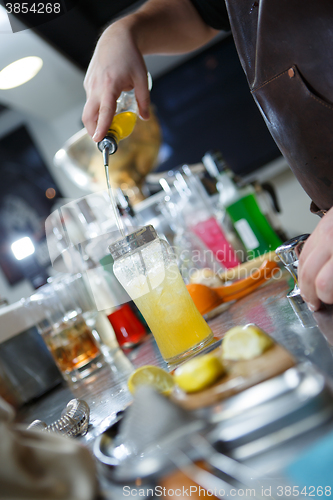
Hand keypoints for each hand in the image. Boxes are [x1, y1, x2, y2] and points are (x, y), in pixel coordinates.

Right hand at [82, 21, 149, 141]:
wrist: (116, 38)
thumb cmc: (130, 57)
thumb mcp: (142, 79)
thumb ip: (144, 100)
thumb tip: (145, 118)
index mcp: (110, 86)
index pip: (104, 112)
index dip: (101, 127)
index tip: (98, 140)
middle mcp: (96, 86)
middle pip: (88, 116)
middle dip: (93, 131)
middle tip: (104, 139)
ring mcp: (90, 84)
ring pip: (89, 110)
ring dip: (96, 120)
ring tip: (110, 124)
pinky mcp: (88, 83)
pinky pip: (90, 101)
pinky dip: (97, 109)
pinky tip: (109, 106)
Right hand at [298, 206, 332, 309]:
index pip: (324, 283)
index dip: (325, 298)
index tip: (329, 302)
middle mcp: (331, 238)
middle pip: (308, 274)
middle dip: (310, 294)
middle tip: (316, 304)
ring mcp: (324, 229)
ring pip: (302, 262)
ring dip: (303, 281)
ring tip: (309, 293)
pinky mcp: (322, 224)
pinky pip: (305, 249)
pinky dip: (303, 265)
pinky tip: (309, 274)